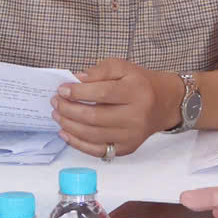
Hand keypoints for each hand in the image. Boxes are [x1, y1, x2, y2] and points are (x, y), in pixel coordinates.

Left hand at [52, 60, 175, 157]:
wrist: (163, 104)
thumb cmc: (139, 83)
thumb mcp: (122, 67)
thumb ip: (99, 71)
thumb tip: (76, 79)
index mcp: (136, 92)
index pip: (102, 94)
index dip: (78, 93)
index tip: (62, 89)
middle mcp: (136, 116)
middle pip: (95, 117)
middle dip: (69, 110)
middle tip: (55, 102)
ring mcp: (131, 136)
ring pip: (93, 135)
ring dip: (70, 126)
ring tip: (57, 115)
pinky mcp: (127, 148)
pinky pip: (98, 150)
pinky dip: (78, 143)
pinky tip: (65, 133)